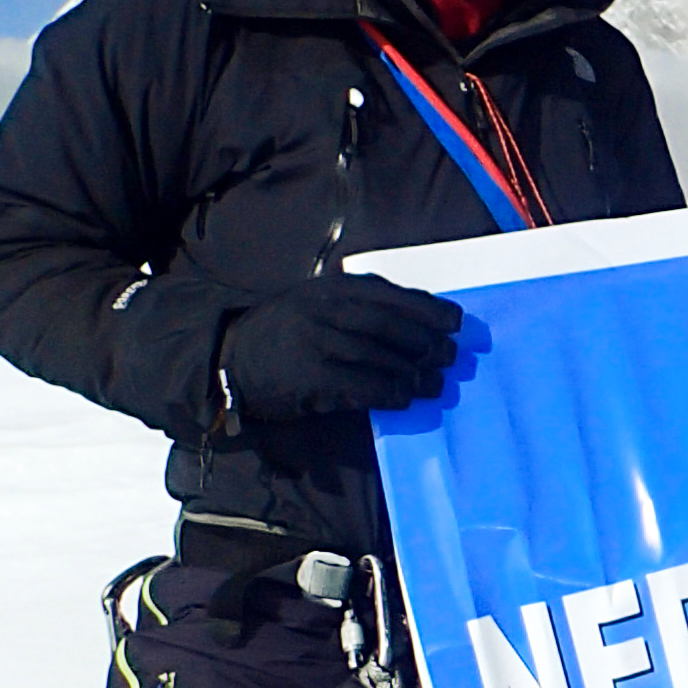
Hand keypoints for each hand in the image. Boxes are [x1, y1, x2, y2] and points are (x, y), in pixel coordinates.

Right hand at [217, 274, 464, 419]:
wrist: (232, 359)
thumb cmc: (286, 331)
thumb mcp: (317, 302)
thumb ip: (359, 303)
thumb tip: (422, 317)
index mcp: (330, 288)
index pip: (390, 294)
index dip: (428, 308)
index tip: (455, 322)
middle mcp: (323, 310)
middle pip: (389, 325)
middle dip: (426, 342)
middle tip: (450, 357)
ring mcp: (315, 343)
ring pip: (379, 358)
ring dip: (414, 373)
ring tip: (435, 384)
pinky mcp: (310, 378)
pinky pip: (362, 386)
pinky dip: (389, 393)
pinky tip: (404, 399)